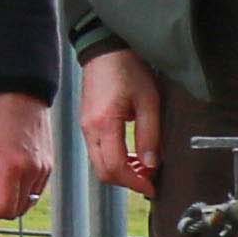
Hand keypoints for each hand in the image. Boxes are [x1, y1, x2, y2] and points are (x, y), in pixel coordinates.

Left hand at [0, 91, 57, 225]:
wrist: (24, 95)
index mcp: (13, 167)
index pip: (4, 208)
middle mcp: (33, 172)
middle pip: (17, 210)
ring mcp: (44, 170)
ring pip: (28, 203)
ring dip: (11, 201)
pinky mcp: (49, 166)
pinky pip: (36, 191)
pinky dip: (22, 192)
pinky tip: (9, 176)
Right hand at [77, 50, 163, 195]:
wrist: (106, 49)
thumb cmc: (127, 68)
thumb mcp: (149, 101)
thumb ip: (150, 135)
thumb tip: (152, 163)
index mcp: (104, 124)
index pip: (115, 168)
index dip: (135, 183)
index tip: (151, 187)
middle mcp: (89, 130)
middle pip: (104, 172)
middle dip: (128, 181)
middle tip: (150, 179)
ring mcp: (85, 128)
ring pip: (100, 164)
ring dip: (122, 171)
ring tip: (145, 165)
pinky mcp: (87, 125)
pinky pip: (98, 152)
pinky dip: (115, 160)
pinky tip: (132, 153)